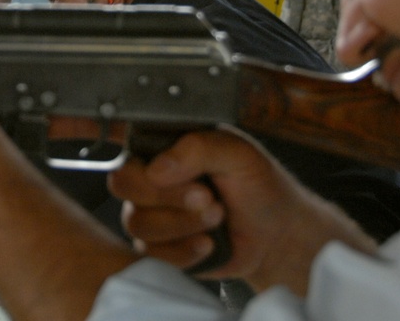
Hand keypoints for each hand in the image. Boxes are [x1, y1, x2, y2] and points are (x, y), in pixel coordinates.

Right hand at [109, 127, 375, 294]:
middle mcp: (150, 178)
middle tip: (208, 198)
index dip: (137, 161)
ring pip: (136, 223)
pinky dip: (185, 251)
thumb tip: (156, 168)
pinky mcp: (160, 249)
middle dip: (168, 197)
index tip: (182, 175)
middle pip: (122, 184)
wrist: (277, 234)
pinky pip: (152, 254)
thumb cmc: (258, 185)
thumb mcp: (238, 153)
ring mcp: (151, 214)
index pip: (126, 147)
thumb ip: (199, 148)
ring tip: (218, 217)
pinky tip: (210, 243)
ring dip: (182, 224)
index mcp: (163, 147)